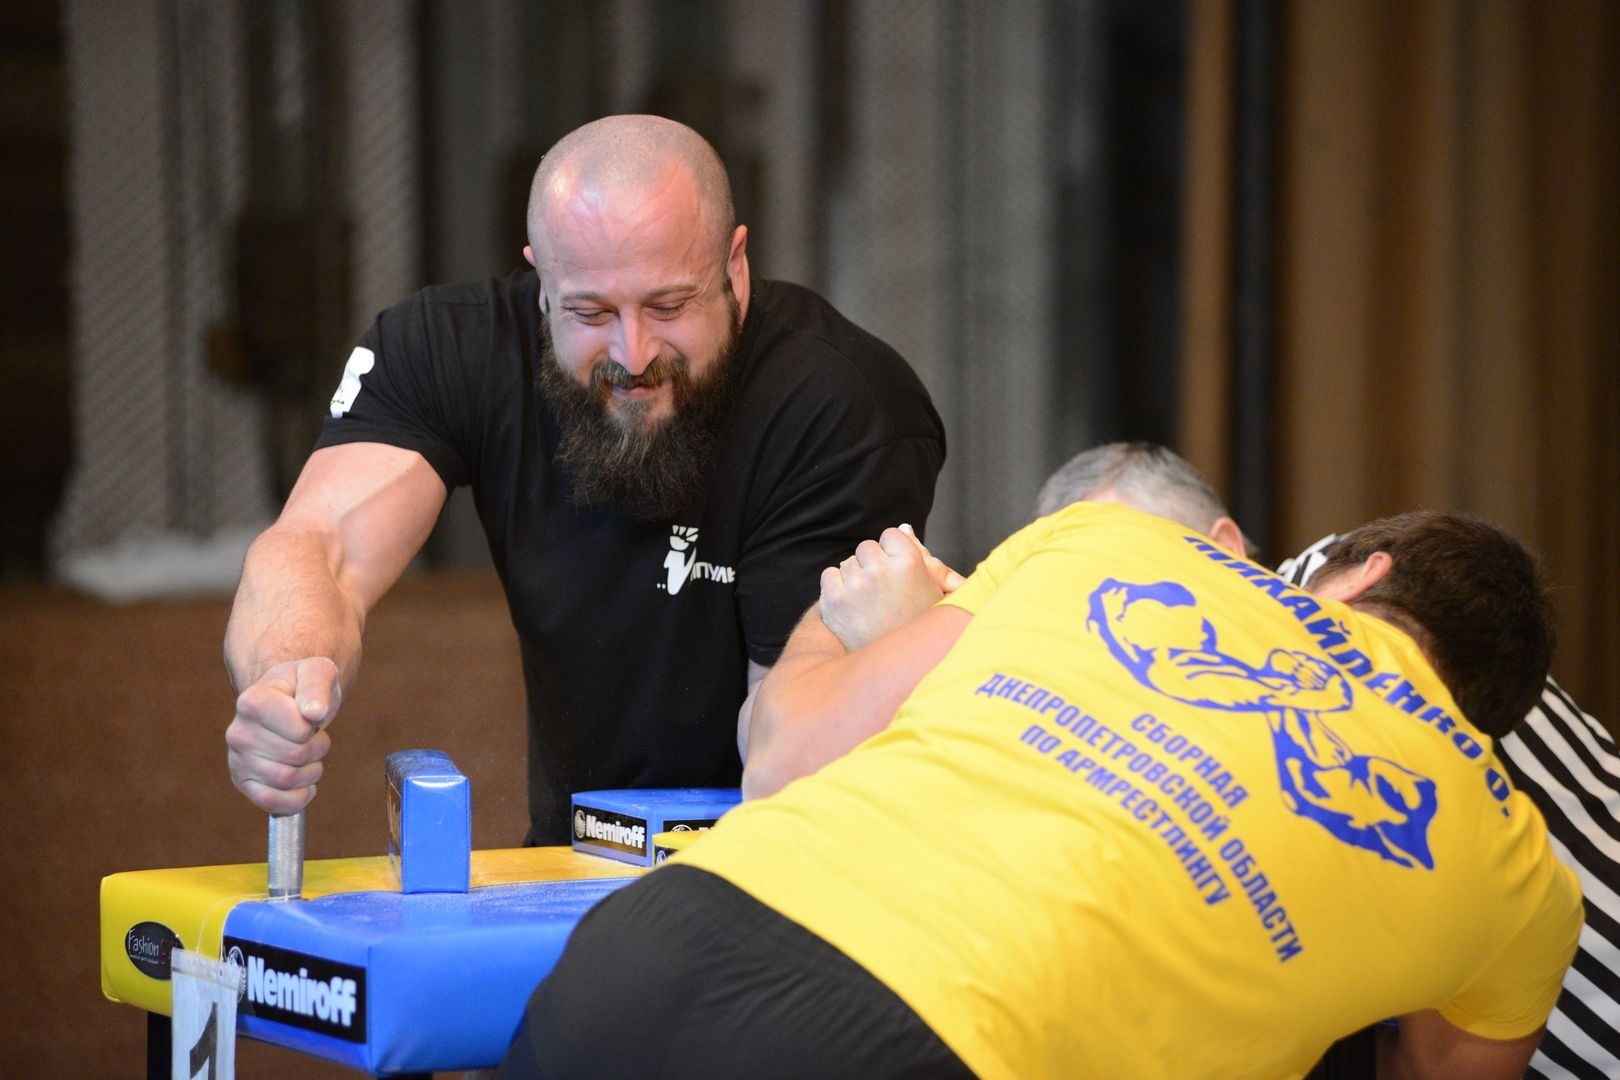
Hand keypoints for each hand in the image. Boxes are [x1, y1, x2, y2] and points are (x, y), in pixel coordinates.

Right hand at [226, 657, 340, 813]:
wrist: (286, 700)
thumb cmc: (303, 686)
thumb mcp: (317, 672)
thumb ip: (317, 686)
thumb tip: (314, 713)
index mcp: (252, 702)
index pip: (300, 732)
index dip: (315, 726)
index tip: (309, 713)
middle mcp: (237, 732)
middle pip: (296, 757)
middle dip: (317, 749)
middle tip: (312, 735)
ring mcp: (237, 759)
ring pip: (288, 781)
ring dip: (311, 771)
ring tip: (307, 754)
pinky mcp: (242, 781)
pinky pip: (272, 803)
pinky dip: (296, 798)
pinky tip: (303, 784)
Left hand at [819, 524, 963, 651]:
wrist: (894, 668)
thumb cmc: (918, 625)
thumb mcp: (934, 592)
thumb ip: (924, 556)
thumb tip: (904, 528)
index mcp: (910, 563)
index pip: (890, 534)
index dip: (893, 553)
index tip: (898, 574)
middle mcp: (880, 571)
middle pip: (866, 547)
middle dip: (872, 564)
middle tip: (883, 592)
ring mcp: (855, 586)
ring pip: (847, 562)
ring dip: (855, 577)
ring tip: (870, 603)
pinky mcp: (833, 601)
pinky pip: (829, 575)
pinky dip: (837, 588)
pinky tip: (853, 607)